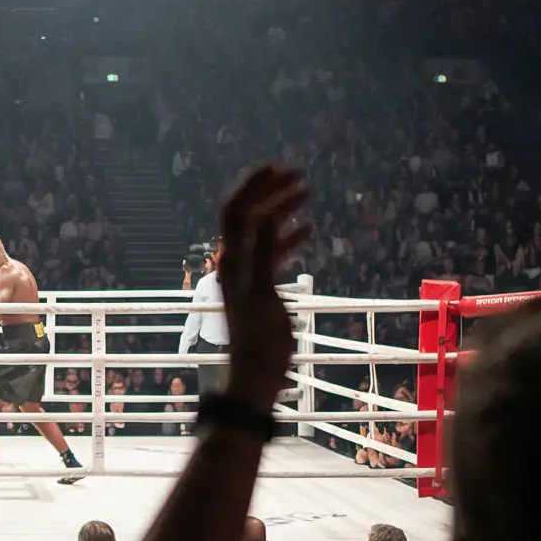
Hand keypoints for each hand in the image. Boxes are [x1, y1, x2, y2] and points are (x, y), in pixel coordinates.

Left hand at [214, 163, 313, 409]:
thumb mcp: (261, 295)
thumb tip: (265, 215)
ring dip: (282, 209)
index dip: (253, 186)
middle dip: (270, 191)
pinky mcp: (262, 285)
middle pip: (249, 214)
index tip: (277, 167)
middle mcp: (235, 260)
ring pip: (263, 230)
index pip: (236, 211)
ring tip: (306, 192)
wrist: (257, 374)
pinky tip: (308, 230)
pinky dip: (289, 236)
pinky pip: (275, 251)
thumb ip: (262, 254)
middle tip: (297, 174)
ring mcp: (249, 272)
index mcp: (232, 259)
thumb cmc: (260, 341)